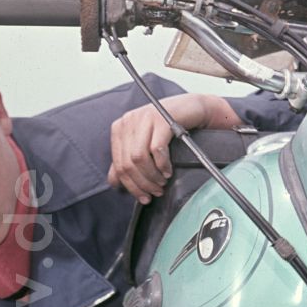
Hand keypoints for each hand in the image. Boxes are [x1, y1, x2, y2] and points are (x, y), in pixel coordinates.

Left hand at [107, 94, 242, 203]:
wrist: (192, 109)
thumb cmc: (168, 129)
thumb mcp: (144, 144)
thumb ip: (127, 161)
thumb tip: (115, 183)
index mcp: (120, 128)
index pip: (118, 165)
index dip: (130, 186)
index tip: (143, 197)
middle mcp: (128, 121)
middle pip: (128, 163)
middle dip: (142, 184)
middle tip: (155, 192)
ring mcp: (144, 118)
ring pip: (139, 158)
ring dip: (152, 176)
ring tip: (162, 182)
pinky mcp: (160, 119)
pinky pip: (156, 149)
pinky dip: (162, 165)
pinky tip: (168, 170)